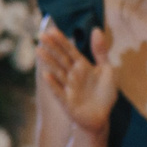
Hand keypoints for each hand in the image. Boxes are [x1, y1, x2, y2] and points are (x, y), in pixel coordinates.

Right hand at [37, 19, 118, 134]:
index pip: (70, 50)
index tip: (51, 30)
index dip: (61, 40)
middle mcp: (73, 75)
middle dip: (52, 47)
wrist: (101, 117)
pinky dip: (53, 84)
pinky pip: (59, 91)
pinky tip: (46, 75)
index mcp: (82, 66)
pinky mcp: (67, 101)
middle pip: (61, 58)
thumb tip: (96, 29)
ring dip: (49, 62)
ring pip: (57, 72)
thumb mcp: (107, 70)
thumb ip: (100, 51)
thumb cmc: (104, 94)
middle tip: (40, 35)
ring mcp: (68, 87)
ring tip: (39, 50)